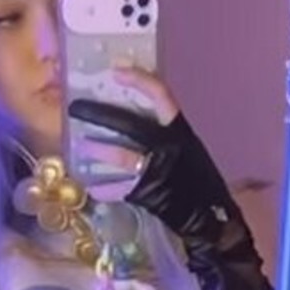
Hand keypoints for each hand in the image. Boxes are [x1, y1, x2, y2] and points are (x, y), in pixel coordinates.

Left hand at [68, 77, 242, 260]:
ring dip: (99, 151)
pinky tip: (94, 187)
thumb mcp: (185, 150)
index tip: (117, 70)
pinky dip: (106, 189)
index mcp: (180, 131)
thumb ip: (162, 136)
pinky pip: (121, 188)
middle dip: (101, 115)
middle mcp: (169, 146)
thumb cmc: (197, 182)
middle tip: (77, 108)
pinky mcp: (150, 195)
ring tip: (81, 146)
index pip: (161, 96)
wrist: (212, 219)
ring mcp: (159, 171)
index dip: (139, 80)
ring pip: (123, 155)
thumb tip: (129, 120)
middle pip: (131, 124)